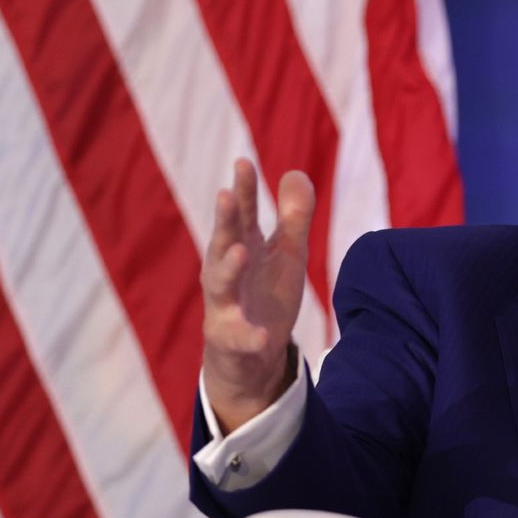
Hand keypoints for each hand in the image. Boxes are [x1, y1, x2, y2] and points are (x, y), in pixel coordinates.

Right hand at [201, 158, 313, 432]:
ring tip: (241, 251)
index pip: (242, 214)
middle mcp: (227, 272)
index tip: (243, 162)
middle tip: (227, 194)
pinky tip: (263, 336)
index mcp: (242, 247)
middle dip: (225, 219)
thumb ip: (293, 217)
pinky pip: (239, 338)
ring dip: (229, 267)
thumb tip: (297, 172)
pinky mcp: (231, 339)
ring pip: (220, 284)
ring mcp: (225, 305)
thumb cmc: (266, 294)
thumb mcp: (286, 254)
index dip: (244, 189)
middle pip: (223, 241)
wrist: (252, 355)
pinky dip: (249, 336)